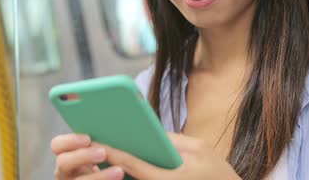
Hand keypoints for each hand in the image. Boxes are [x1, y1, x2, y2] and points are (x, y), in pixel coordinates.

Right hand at [51, 133, 124, 179]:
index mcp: (67, 156)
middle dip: (82, 156)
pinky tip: (117, 179)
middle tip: (103, 153)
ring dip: (99, 176)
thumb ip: (99, 143)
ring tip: (119, 171)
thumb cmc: (108, 163)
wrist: (116, 177)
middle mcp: (65, 172)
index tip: (88, 138)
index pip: (57, 145)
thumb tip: (114, 125)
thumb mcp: (100, 152)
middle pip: (63, 163)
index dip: (69, 141)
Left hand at [96, 133, 240, 179]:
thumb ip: (172, 140)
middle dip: (110, 163)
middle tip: (91, 148)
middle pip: (128, 177)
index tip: (97, 144)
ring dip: (117, 171)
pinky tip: (119, 163)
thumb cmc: (217, 172)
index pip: (134, 165)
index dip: (114, 153)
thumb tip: (149, 133)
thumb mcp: (199, 148)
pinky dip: (130, 173)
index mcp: (167, 179)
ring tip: (99, 155)